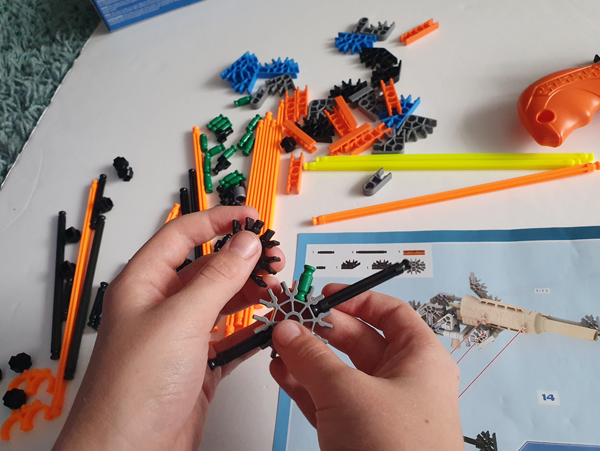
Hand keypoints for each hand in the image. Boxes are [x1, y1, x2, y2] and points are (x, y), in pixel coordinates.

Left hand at [54, 206, 283, 450]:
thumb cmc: (131, 392)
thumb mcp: (181, 320)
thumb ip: (217, 278)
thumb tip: (244, 243)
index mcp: (144, 284)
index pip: (182, 235)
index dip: (217, 220)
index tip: (249, 216)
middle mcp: (161, 306)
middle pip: (207, 268)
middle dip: (241, 260)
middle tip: (272, 258)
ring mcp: (180, 336)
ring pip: (221, 301)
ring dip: (249, 294)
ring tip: (275, 290)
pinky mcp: (197, 364)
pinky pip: (230, 337)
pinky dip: (251, 331)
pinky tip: (268, 327)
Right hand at [270, 286, 463, 450]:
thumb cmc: (397, 450)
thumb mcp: (349, 393)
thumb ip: (313, 357)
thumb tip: (287, 329)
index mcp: (419, 359)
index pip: (390, 313)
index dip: (356, 300)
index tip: (322, 296)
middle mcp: (402, 381)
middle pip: (358, 340)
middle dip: (320, 329)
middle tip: (288, 319)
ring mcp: (379, 409)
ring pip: (338, 371)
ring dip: (306, 357)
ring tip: (276, 343)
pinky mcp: (357, 435)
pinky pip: (328, 400)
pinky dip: (304, 385)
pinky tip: (281, 372)